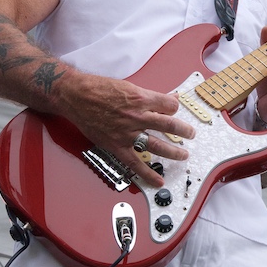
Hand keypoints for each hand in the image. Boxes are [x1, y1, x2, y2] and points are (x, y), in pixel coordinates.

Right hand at [60, 72, 195, 186]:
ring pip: (157, 145)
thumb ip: (149, 95)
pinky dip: (148, 174)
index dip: (175, 107)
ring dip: (174, 151)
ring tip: (184, 155)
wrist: (76, 96)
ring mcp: (127, 133)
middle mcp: (137, 117)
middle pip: (169, 125)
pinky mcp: (116, 146)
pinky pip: (135, 163)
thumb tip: (169, 98)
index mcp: (141, 98)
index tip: (175, 109)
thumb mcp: (128, 86)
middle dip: (183, 130)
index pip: (169, 105)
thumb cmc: (99, 88)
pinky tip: (159, 180)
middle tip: (191, 133)